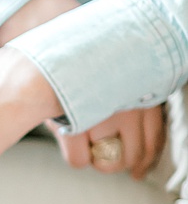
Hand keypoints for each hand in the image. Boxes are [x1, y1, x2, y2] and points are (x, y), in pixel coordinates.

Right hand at [0, 0, 165, 181]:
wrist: (50, 37)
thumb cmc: (80, 53)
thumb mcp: (114, 70)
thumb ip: (127, 92)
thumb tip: (130, 128)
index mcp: (142, 90)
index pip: (155, 136)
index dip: (146, 156)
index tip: (139, 167)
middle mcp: (127, 105)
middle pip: (134, 153)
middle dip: (120, 162)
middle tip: (108, 159)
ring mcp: (101, 115)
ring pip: (109, 160)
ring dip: (99, 162)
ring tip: (90, 154)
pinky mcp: (73, 124)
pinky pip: (79, 159)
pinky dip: (77, 159)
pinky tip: (73, 148)